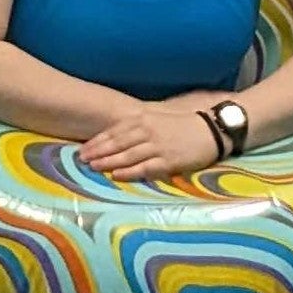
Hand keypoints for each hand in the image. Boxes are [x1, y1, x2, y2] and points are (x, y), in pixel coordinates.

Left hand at [79, 103, 225, 182]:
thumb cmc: (184, 124)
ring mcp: (158, 146)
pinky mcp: (169, 160)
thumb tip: (117, 134)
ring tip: (92, 167)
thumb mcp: (159, 118)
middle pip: (116, 143)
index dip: (97, 141)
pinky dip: (129, 171)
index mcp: (144, 119)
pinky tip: (116, 175)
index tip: (83, 149)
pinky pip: (144, 167)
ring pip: (127, 155)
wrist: (212, 129)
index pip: (115, 131)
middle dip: (97, 152)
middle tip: (80, 160)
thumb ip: (139, 125)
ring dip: (107, 161)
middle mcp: (148, 131)